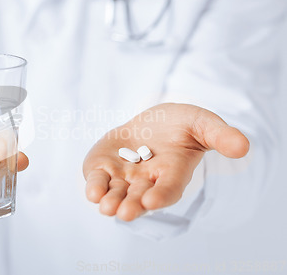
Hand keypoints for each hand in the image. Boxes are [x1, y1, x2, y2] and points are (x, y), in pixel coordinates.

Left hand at [83, 103, 248, 221]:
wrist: (151, 123)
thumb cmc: (180, 125)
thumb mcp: (201, 123)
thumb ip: (219, 135)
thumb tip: (243, 146)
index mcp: (172, 174)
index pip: (168, 189)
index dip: (161, 195)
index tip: (152, 201)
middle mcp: (146, 182)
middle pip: (139, 198)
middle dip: (132, 205)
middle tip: (124, 212)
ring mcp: (123, 177)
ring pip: (116, 193)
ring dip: (110, 200)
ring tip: (106, 206)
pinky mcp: (103, 169)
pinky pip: (98, 180)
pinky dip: (94, 186)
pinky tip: (92, 191)